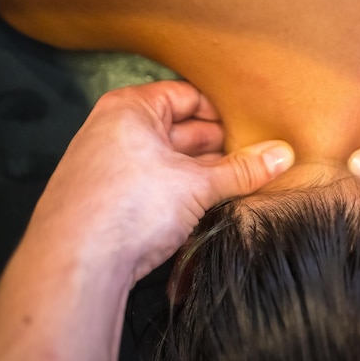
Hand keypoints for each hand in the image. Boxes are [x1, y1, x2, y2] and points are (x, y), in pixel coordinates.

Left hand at [26, 81, 293, 282]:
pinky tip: (212, 201)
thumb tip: (283, 155)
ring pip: (172, 160)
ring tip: (242, 179)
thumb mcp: (196, 183)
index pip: (187, 95)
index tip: (252, 125)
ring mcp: (114, 166)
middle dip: (219, 143)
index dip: (222, 110)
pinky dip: (186, 189)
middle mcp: (117, 131)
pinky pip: (160, 183)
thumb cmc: (127, 206)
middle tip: (256, 155)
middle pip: (181, 128)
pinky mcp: (115, 199)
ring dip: (205, 170)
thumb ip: (242, 169)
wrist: (76, 265)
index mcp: (131, 109)